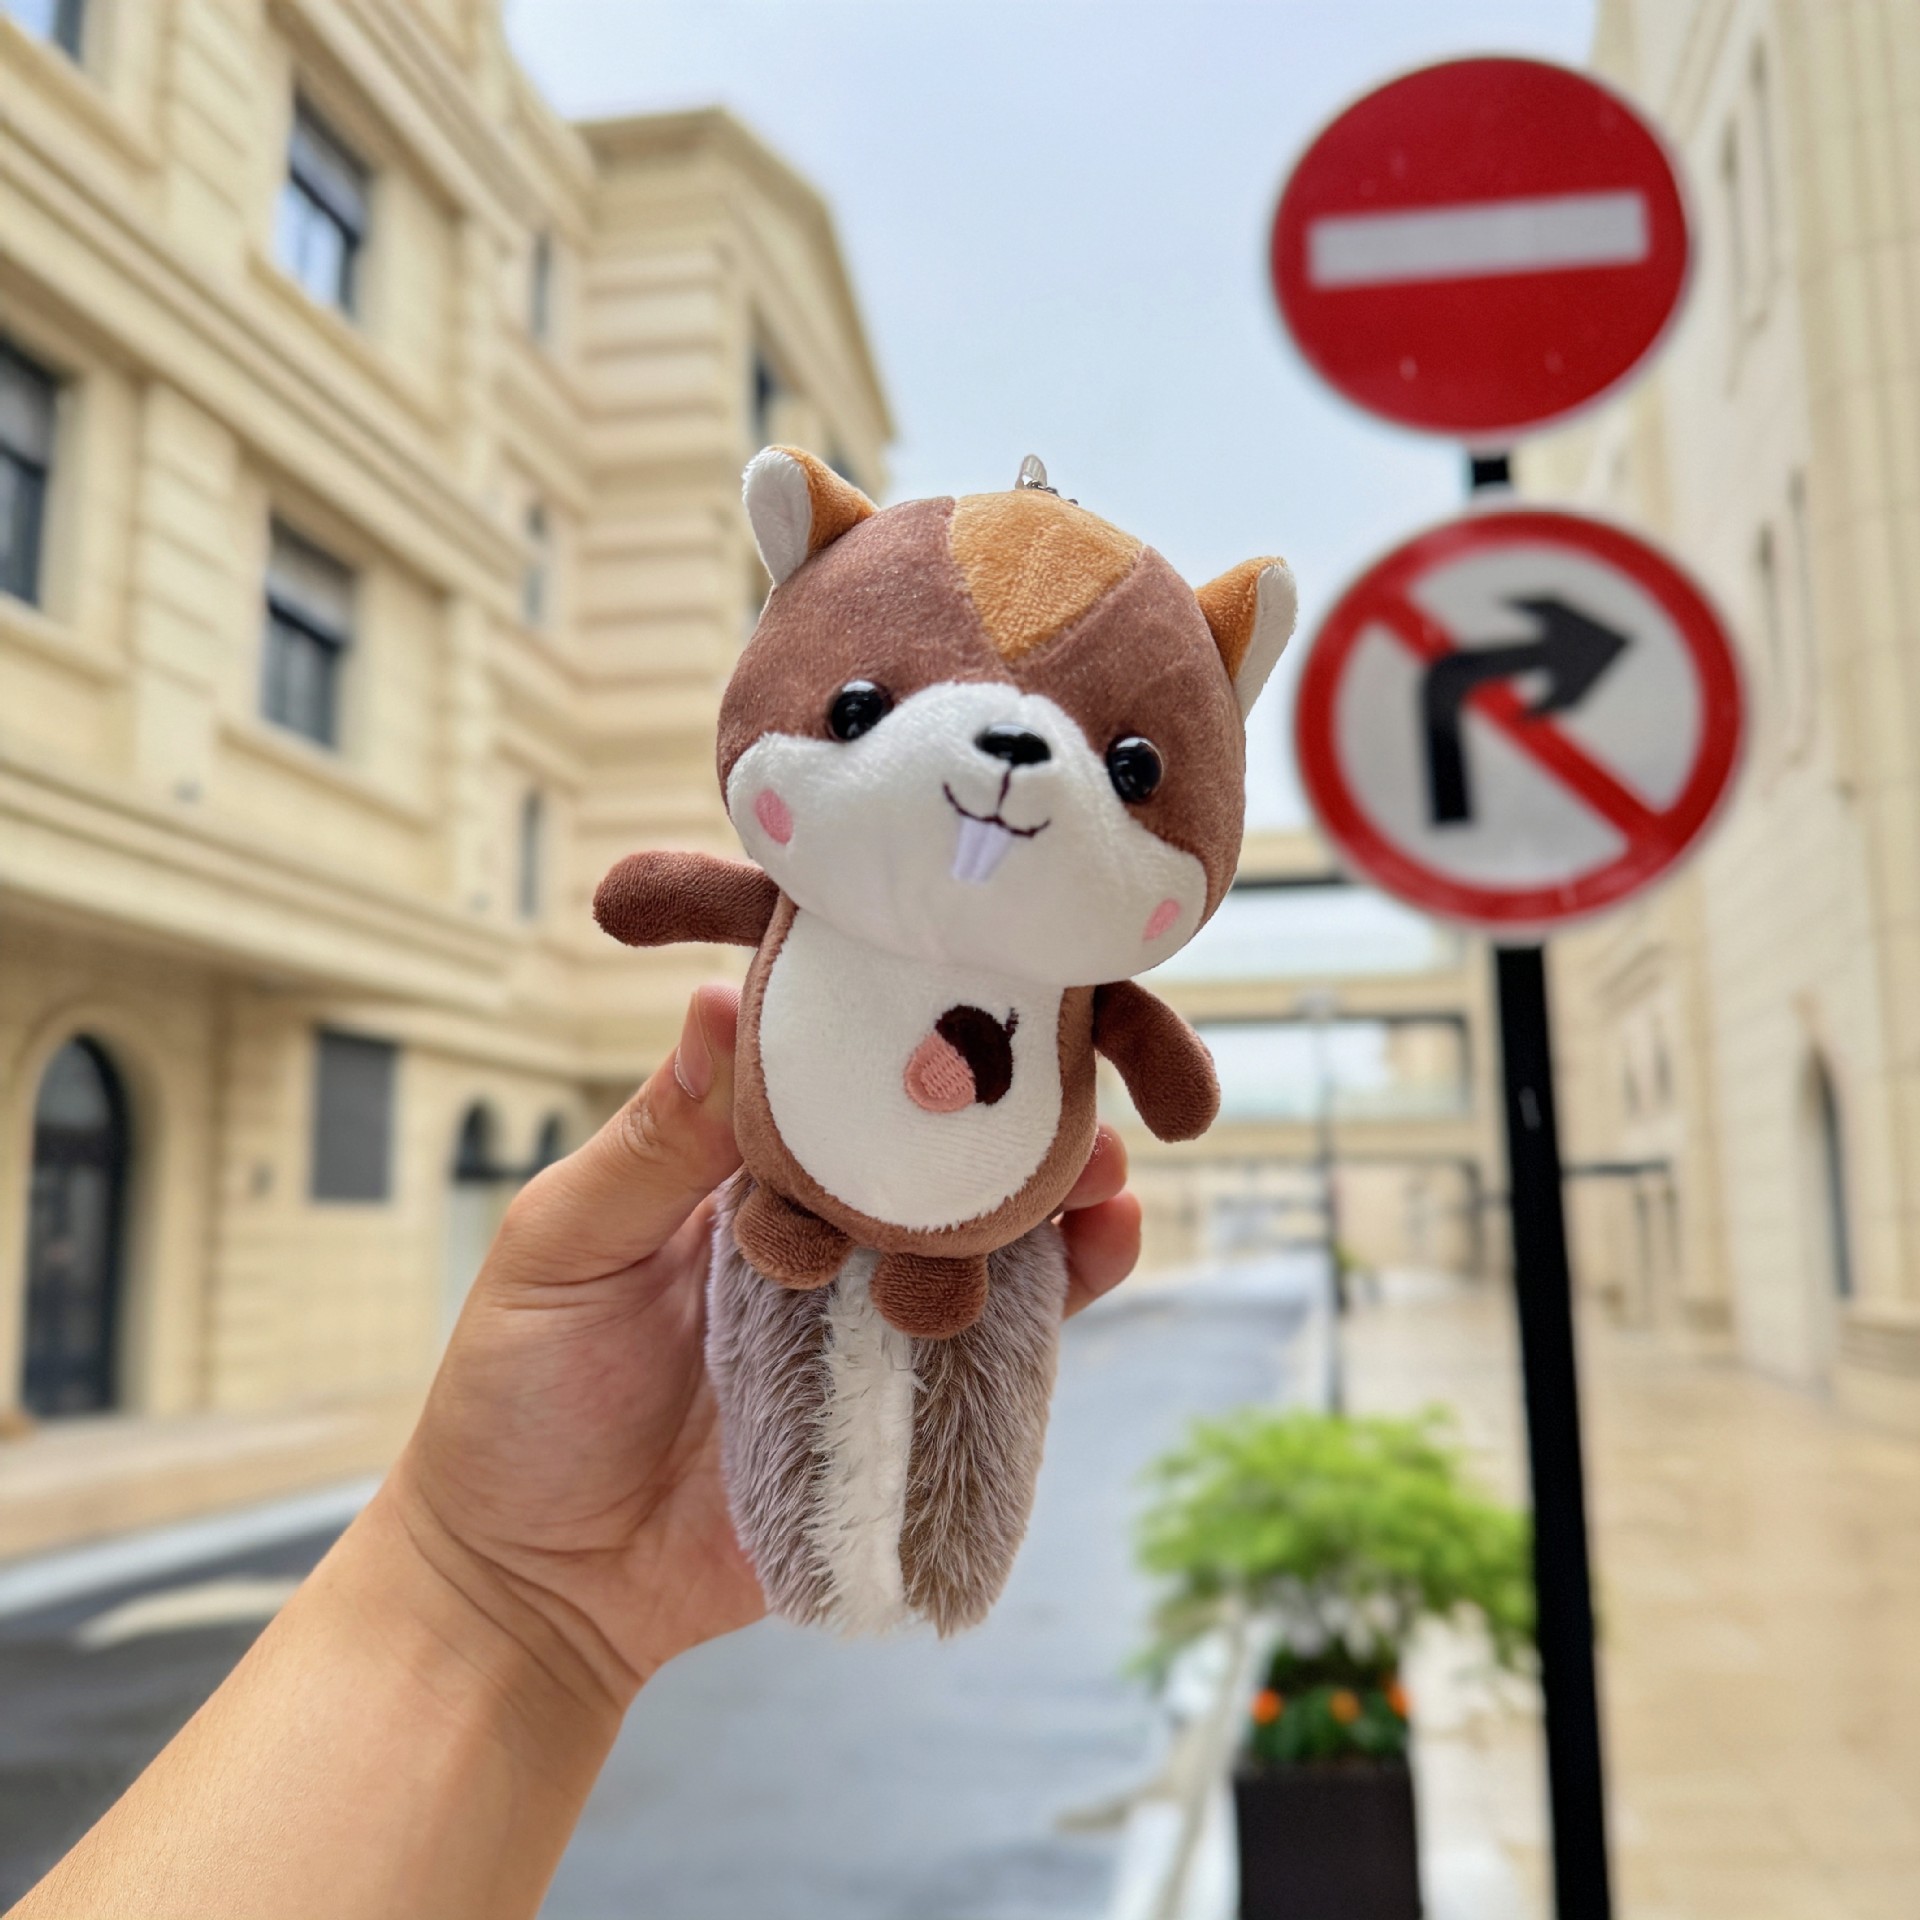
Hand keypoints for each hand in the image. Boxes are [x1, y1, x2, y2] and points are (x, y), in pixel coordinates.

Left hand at [385, 983, 1142, 1711]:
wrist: (540, 1588)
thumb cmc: (519, 1397)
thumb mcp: (563, 1248)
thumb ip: (655, 1142)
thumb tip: (713, 1000)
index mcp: (738, 1172)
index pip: (833, 1079)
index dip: (899, 1031)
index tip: (965, 981)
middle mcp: (820, 1233)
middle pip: (927, 1153)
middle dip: (1003, 1110)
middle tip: (1065, 1078)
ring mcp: (869, 1320)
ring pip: (982, 1237)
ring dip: (1051, 1190)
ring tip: (1102, 1162)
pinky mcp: (906, 1411)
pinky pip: (999, 1347)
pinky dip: (1062, 1296)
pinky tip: (1102, 1249)